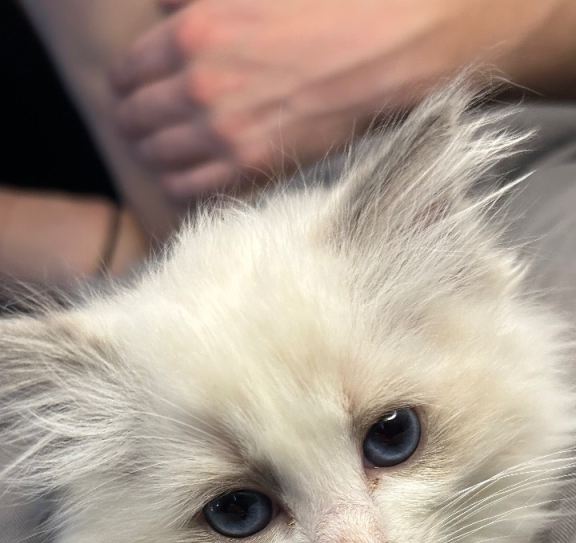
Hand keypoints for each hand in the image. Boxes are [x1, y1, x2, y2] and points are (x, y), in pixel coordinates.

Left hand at [111, 0, 575, 203]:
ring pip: (159, 157)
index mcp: (195, 31)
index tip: (128, 86)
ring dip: (151, 152)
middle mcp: (202, 86)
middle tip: (136, 121)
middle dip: (131, 118)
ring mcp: (228, 132)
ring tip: (155, 149)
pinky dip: (179, 182)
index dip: (123, 80)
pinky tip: (179, 174)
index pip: (128, 70)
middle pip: (136, 118)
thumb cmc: (333, 1)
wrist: (396, 42)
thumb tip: (164, 6)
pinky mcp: (257, 164)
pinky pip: (194, 186)